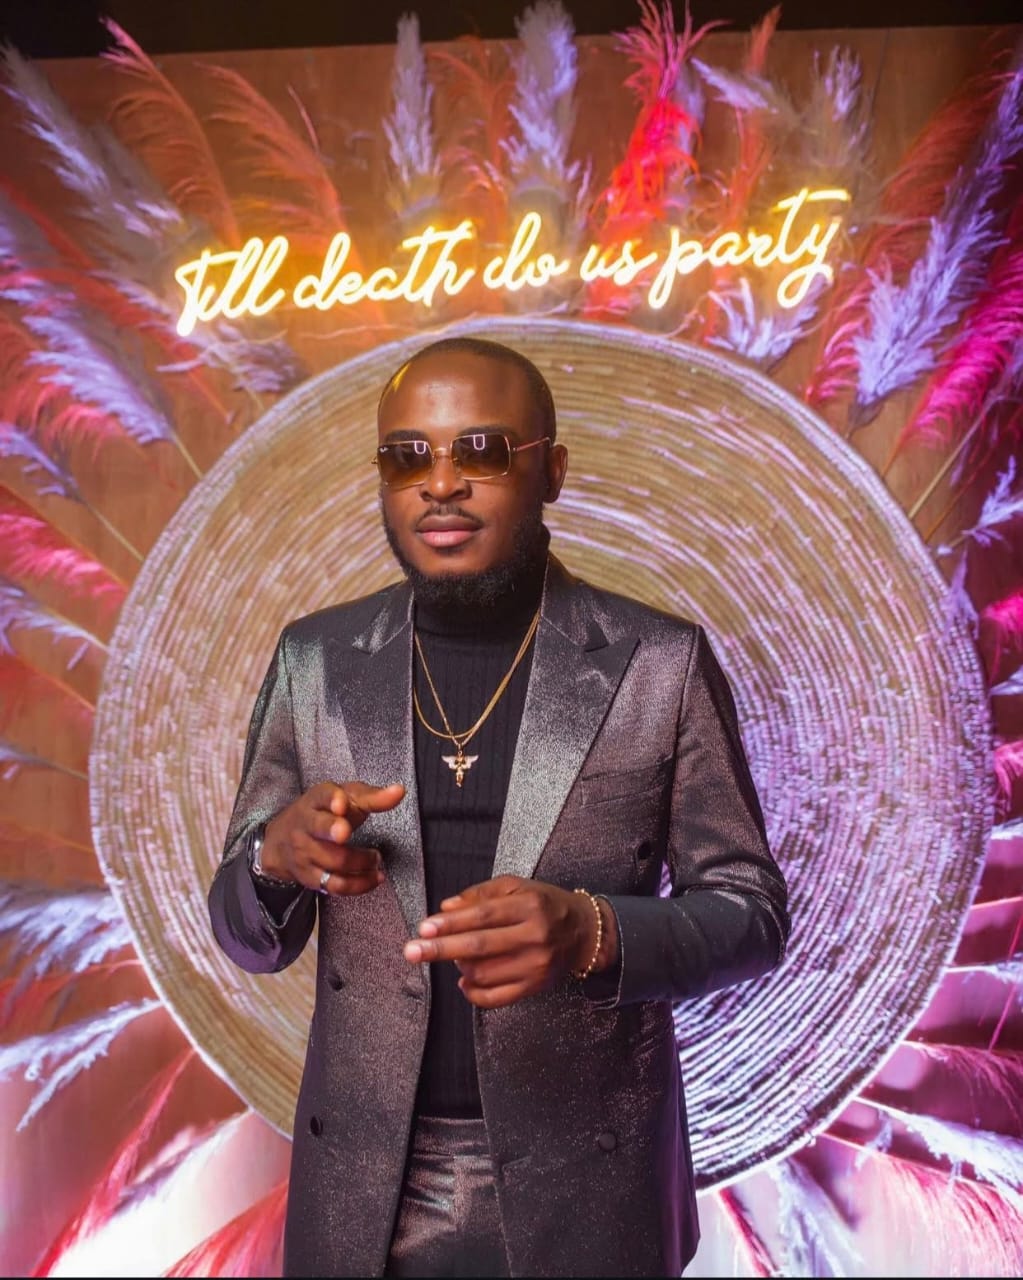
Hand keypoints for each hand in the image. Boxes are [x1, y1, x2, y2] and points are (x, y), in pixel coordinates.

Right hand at [261, 781, 404, 894]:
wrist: (281, 841)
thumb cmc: (323, 813)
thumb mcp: (345, 798)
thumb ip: (372, 797)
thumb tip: (399, 792)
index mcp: (316, 800)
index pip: (322, 795)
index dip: (332, 799)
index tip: (342, 803)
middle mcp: (306, 825)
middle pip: (319, 827)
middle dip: (332, 829)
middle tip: (345, 832)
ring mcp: (305, 853)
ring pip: (334, 860)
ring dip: (362, 861)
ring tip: (376, 857)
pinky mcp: (310, 878)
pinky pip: (336, 885)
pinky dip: (360, 884)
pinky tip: (375, 877)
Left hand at [403, 876, 617, 1007]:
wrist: (584, 932)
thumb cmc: (544, 904)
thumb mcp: (517, 886)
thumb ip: (480, 894)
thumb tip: (446, 907)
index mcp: (529, 905)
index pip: (483, 915)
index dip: (452, 922)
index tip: (424, 928)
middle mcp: (535, 936)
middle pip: (480, 945)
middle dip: (441, 949)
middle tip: (411, 951)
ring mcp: (536, 965)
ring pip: (485, 973)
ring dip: (459, 966)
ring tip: (453, 957)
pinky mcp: (535, 987)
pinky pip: (496, 997)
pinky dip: (473, 992)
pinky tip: (464, 980)